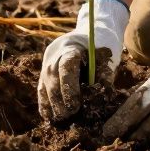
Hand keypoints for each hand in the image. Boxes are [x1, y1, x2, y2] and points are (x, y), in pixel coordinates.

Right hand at [39, 0, 128, 120]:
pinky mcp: (45, 71)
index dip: (69, 88)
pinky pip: (42, 89)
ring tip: (60, 121)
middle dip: (59, 101)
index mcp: (71, 46)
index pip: (66, 68)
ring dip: (51, 105)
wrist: (91, 30)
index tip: (75, 106)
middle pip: (52, 79)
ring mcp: (46, 62)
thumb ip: (103, 77)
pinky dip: (45, 103)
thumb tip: (99, 101)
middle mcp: (54, 54)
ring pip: (44, 86)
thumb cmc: (102, 44)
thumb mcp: (107, 56)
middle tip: (69, 117)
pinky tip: (50, 117)